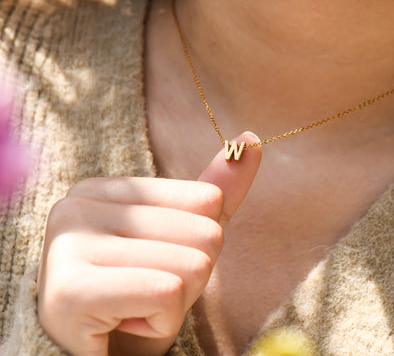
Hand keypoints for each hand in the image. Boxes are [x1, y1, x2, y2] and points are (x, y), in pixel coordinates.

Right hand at [37, 132, 260, 355]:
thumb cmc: (139, 292)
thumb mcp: (184, 236)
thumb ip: (216, 188)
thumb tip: (251, 140)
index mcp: (101, 188)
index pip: (205, 200)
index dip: (197, 244)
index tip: (155, 264)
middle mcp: (76, 207)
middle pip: (202, 233)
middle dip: (190, 277)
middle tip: (145, 295)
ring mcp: (67, 245)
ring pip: (189, 267)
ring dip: (175, 304)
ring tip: (134, 311)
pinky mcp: (71, 291)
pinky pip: (167, 294)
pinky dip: (162, 323)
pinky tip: (125, 327)